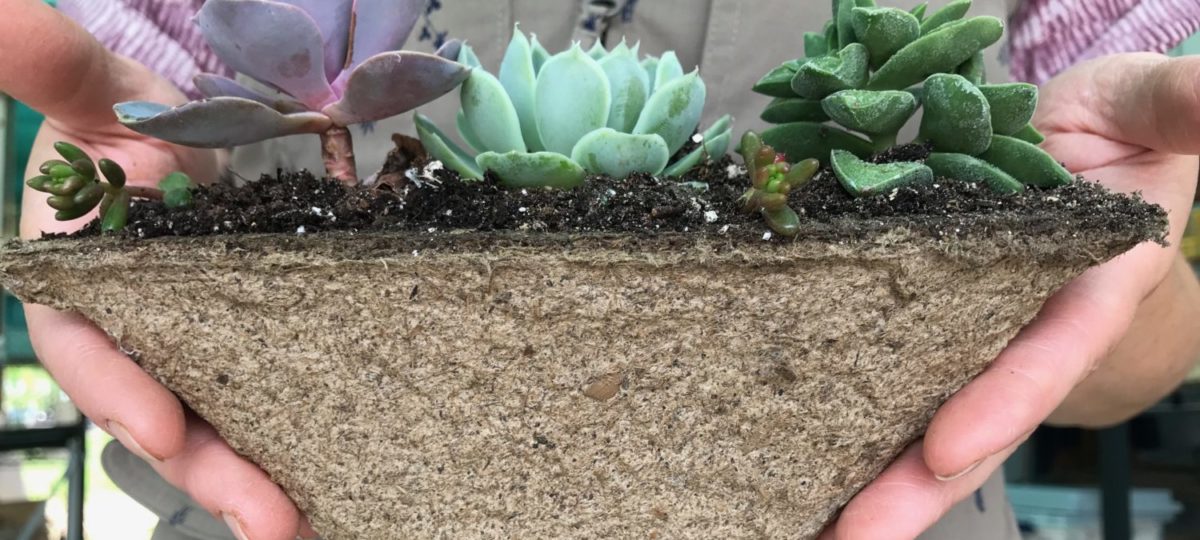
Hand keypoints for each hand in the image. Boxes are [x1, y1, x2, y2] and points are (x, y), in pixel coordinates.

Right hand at [6, 3, 311, 538]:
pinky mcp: (249, 350)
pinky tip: (332, 485)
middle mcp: (133, 334)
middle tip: (268, 520)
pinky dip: (295, 445)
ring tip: (305, 527)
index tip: (162, 428)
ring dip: (258, 483)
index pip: (88, 348)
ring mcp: (194, 350)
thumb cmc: (119, 112)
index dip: (120, 389)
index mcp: (77, 286)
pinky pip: (268, 403)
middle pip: (163, 414)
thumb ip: (45, 64)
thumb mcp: (85, 85)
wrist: (178, 130)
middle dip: (211, 471)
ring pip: (219, 427)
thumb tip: (0, 17)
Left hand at [822, 53, 1199, 538]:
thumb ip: (1177, 107)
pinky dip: (854, 430)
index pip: (1046, 353)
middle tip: (855, 539)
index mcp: (1089, 288)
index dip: (1001, 403)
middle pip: (976, 420)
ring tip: (814, 532)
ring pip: (925, 419)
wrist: (1082, 154)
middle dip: (919, 486)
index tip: (943, 448)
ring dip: (875, 481)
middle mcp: (1030, 330)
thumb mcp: (1145, 105)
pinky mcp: (927, 327)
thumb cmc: (1118, 131)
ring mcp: (976, 339)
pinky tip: (802, 469)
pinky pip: (890, 383)